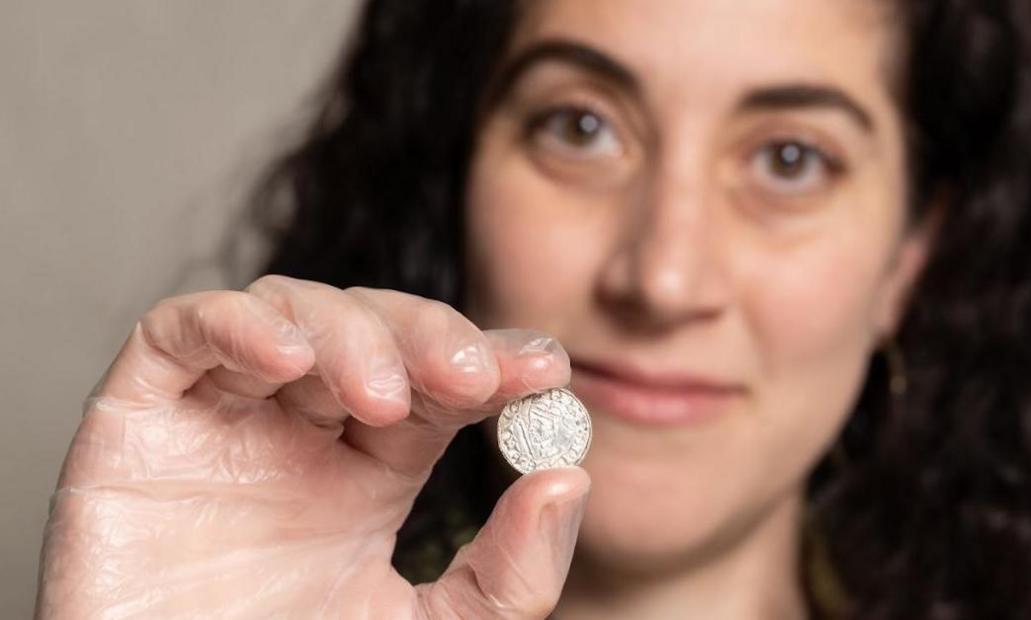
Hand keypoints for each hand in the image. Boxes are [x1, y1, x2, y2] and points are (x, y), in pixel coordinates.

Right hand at [37, 275, 588, 618]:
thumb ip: (507, 573)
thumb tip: (568, 480)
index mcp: (366, 470)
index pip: (434, 382)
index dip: (490, 361)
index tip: (544, 371)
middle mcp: (296, 431)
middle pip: (370, 330)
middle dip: (425, 338)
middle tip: (471, 376)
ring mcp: (220, 417)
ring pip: (289, 312)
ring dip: (348, 335)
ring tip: (381, 396)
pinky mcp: (138, 417)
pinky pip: (180, 332)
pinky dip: (236, 325)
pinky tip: (289, 360)